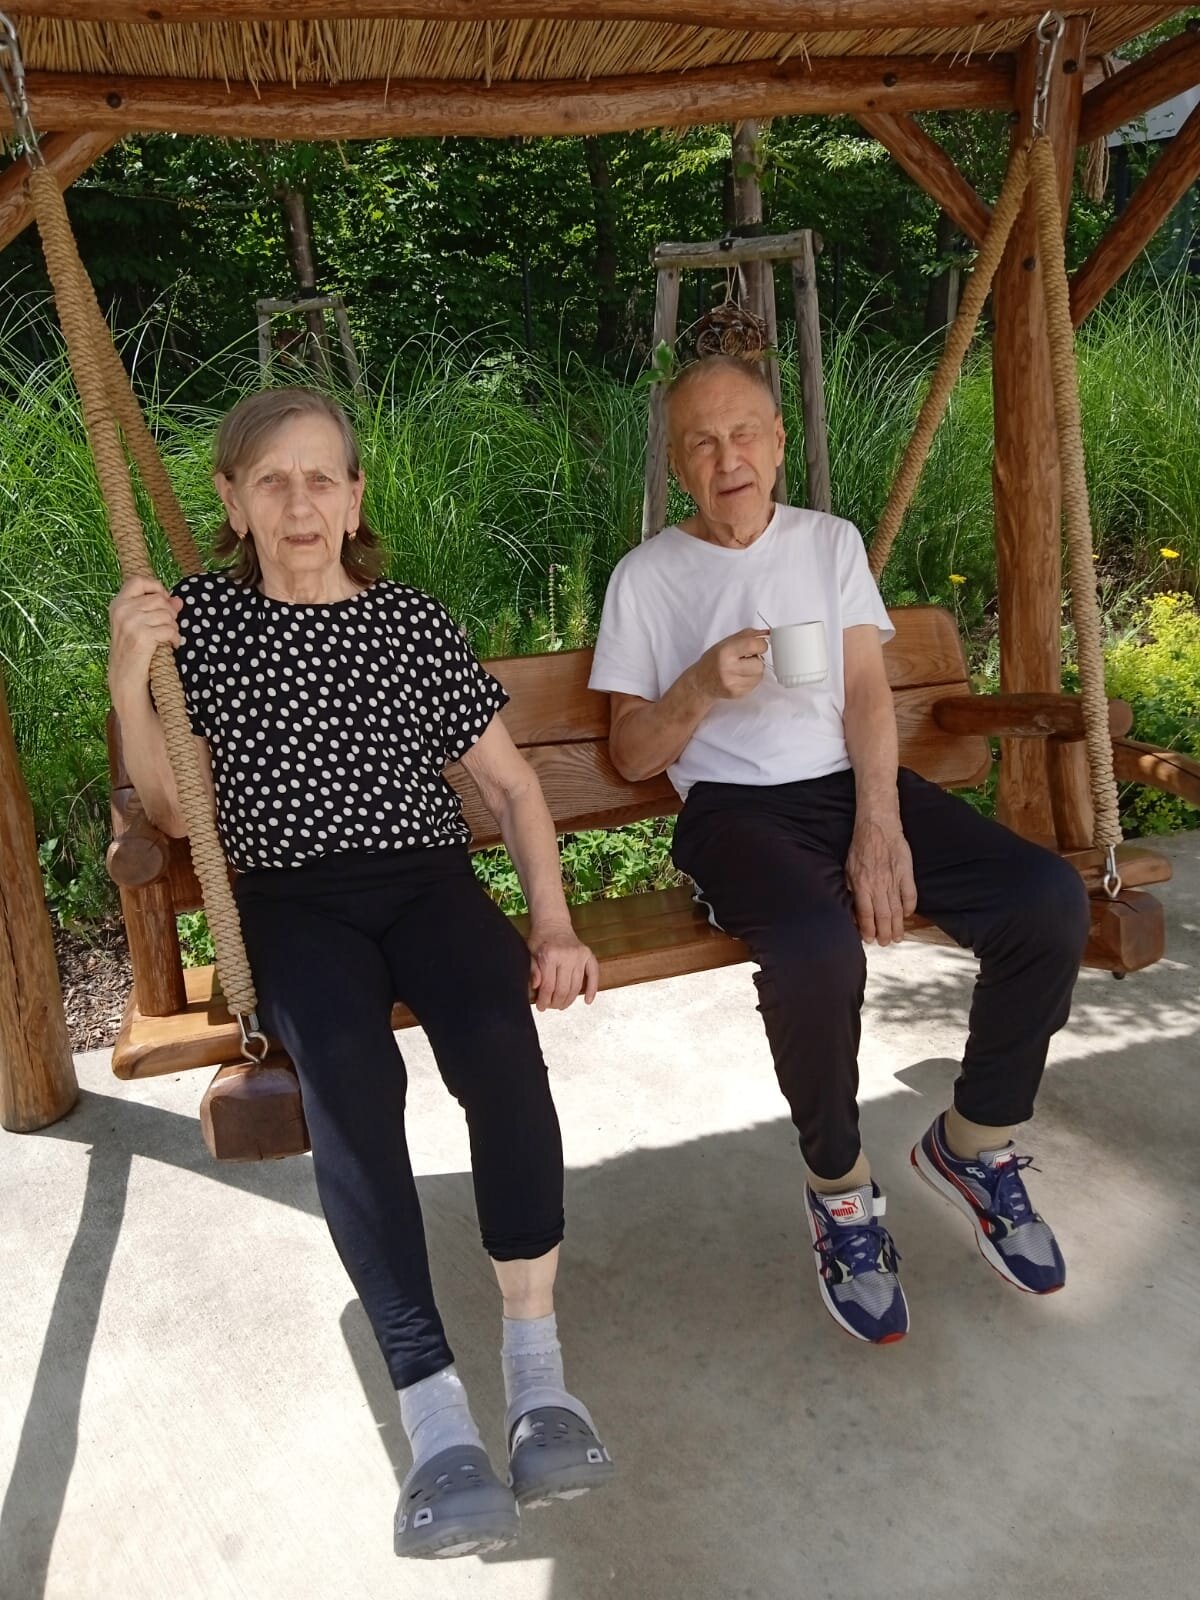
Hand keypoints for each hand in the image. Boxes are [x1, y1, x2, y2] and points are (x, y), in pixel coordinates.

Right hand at [108, 576, 182, 695]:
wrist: (125, 678)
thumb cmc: (133, 651)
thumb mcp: (140, 626)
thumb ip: (157, 610)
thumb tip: (178, 600)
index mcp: (118, 604)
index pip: (138, 580)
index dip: (155, 586)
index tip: (163, 599)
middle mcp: (121, 610)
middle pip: (159, 599)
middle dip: (170, 613)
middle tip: (168, 627)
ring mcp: (130, 623)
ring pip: (167, 614)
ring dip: (173, 627)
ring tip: (168, 638)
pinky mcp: (141, 636)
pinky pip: (169, 629)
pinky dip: (175, 638)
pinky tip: (172, 645)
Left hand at [527, 922, 599, 1010]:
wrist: (553, 923)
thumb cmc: (539, 939)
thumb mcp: (529, 953)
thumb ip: (532, 970)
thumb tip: (536, 987)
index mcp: (550, 955)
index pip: (548, 986)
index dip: (544, 1000)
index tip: (541, 1006)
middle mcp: (567, 955)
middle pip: (563, 989)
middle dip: (556, 1002)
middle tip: (550, 1006)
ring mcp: (580, 955)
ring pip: (576, 986)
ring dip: (569, 1000)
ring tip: (561, 1005)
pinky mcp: (588, 955)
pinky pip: (593, 975)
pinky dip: (592, 989)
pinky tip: (587, 1001)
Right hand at [693, 627, 769, 700]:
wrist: (700, 682)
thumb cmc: (713, 660)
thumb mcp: (726, 642)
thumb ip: (747, 635)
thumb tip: (767, 633)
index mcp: (725, 652)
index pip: (754, 645)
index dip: (760, 644)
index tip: (757, 645)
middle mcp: (728, 669)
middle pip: (760, 663)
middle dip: (756, 660)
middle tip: (745, 659)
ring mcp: (733, 683)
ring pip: (759, 675)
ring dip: (755, 671)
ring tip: (741, 669)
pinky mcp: (737, 694)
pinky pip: (755, 685)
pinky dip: (751, 680)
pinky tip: (739, 677)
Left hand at [846, 812, 916, 946]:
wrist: (878, 827)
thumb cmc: (860, 848)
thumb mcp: (848, 869)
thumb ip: (850, 890)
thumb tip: (852, 910)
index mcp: (862, 885)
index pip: (866, 914)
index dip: (868, 930)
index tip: (870, 939)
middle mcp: (878, 885)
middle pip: (883, 916)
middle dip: (884, 933)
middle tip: (886, 943)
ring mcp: (894, 880)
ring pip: (897, 910)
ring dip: (897, 926)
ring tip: (897, 937)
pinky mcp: (906, 873)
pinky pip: (910, 895)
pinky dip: (910, 907)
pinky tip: (907, 915)